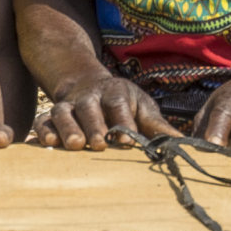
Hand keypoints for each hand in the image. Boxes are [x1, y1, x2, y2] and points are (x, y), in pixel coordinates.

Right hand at [28, 69, 168, 148]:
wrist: (88, 84)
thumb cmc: (123, 103)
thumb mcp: (143, 108)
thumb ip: (159, 127)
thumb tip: (187, 145)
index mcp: (116, 93)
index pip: (119, 105)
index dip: (122, 120)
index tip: (126, 139)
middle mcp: (90, 97)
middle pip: (89, 108)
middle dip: (94, 125)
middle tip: (98, 144)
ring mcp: (68, 105)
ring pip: (63, 112)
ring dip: (68, 127)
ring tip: (74, 145)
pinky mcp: (51, 115)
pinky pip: (43, 120)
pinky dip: (44, 129)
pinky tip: (48, 142)